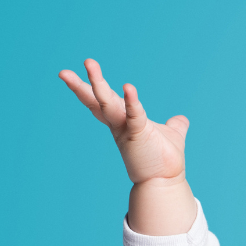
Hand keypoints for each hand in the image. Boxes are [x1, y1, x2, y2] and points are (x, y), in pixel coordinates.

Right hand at [59, 59, 188, 184]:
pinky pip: (134, 115)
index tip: (73, 74)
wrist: (166, 182)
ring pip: (107, 104)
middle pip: (96, 102)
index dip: (87, 89)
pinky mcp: (138, 134)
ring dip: (98, 84)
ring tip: (89, 64)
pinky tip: (128, 87)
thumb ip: (174, 125)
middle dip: (81, 86)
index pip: (101, 102)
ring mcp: (126, 129)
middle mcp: (119, 125)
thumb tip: (182, 120)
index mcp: (122, 122)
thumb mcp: (170, 136)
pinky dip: (131, 101)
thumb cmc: (163, 160)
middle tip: (63, 72)